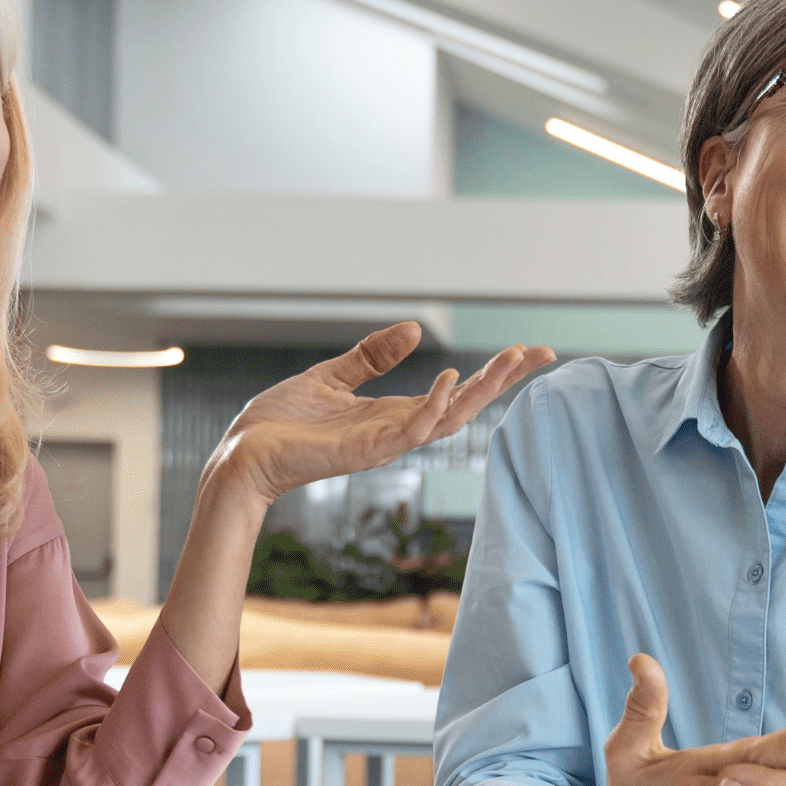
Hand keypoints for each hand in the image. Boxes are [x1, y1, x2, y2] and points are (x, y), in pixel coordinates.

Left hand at [206, 321, 553, 505]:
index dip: (491, 374)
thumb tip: (415, 331)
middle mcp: (396, 430)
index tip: (527, 351)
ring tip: (513, 358)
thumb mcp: (331, 377)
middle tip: (542, 353)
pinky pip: (409, 430)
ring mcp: (383, 443)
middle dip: (505, 380)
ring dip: (483, 389)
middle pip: (466, 405)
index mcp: (391, 414)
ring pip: (448, 418)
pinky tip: (448, 379)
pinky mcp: (363, 452)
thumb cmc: (280, 423)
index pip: (454, 393)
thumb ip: (371, 356)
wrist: (242, 454)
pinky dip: (432, 407)